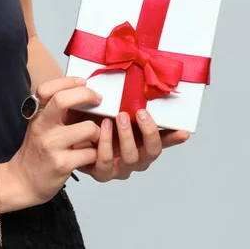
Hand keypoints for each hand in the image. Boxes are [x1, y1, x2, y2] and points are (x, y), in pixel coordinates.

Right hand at [8, 76, 102, 204]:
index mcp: (37, 114)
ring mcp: (51, 145)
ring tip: (96, 136)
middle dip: (86, 95)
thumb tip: (80, 90)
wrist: (24, 180)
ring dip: (98, 132)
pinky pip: (91, 152)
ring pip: (87, 129)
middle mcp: (41, 127)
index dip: (67, 81)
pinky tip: (91, 153)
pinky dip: (96, 152)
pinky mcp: (62, 164)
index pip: (47, 89)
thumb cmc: (37, 150)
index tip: (83, 81)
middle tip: (98, 99)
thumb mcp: (40, 125)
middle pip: (62, 100)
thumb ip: (54, 110)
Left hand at [64, 104, 189, 181]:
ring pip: (131, 158)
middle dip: (148, 131)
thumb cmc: (90, 116)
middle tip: (140, 112)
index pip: (163, 140)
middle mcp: (135, 157)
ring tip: (117, 117)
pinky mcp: (100, 172)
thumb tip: (138, 78)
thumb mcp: (108, 105)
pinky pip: (105, 162)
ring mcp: (119, 167)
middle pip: (151, 152)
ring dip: (126, 136)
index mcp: (142, 143)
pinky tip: (101, 128)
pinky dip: (104, 144)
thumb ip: (124, 99)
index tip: (183, 130)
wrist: (66, 131)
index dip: (174, 138)